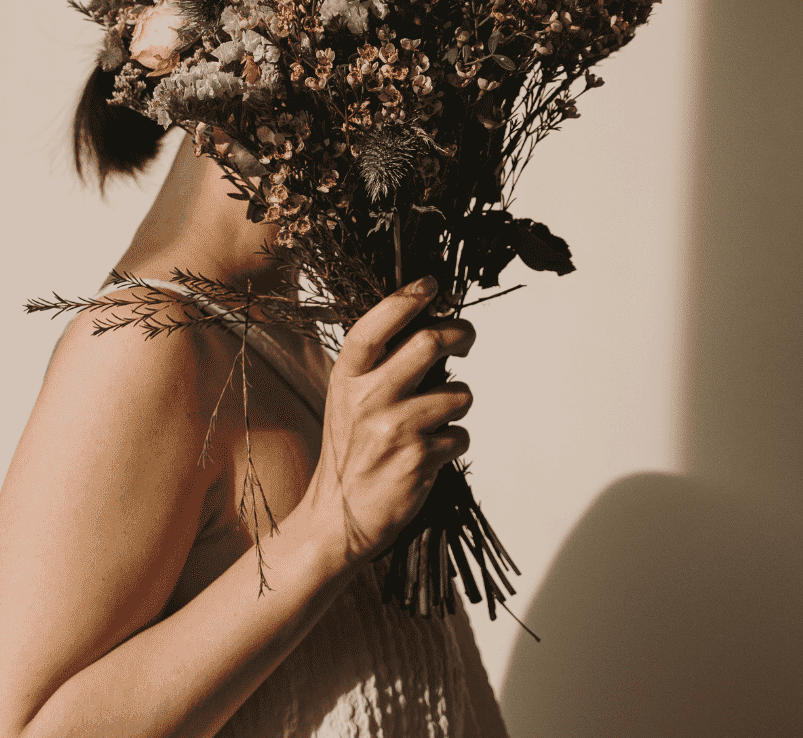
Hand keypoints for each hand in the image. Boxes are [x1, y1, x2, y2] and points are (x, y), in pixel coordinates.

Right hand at [298, 276, 475, 565]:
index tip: (431, 283)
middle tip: (465, 338)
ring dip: (458, 404)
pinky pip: (461, 435)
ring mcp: (394, 429)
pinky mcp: (419, 459)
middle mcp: (368, 398)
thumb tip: (429, 329)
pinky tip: (431, 455)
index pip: (376, 325)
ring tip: (437, 420)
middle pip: (430, 343)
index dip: (406, 298)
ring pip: (458, 394)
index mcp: (347, 378)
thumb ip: (379, 367)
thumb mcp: (347, 401)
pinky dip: (454, 443)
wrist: (337, 518)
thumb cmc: (350, 453)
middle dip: (460, 334)